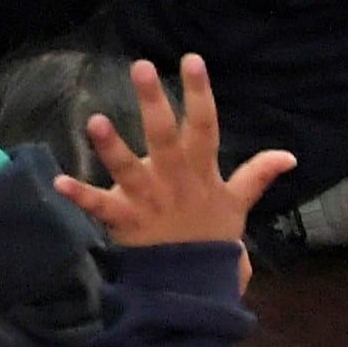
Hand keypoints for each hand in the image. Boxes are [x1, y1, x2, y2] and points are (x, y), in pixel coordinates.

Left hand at [54, 54, 295, 251]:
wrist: (193, 286)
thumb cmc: (210, 236)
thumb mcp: (238, 204)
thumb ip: (258, 175)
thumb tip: (289, 155)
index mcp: (201, 173)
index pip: (204, 126)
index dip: (199, 94)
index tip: (193, 60)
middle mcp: (174, 182)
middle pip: (164, 137)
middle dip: (153, 103)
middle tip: (141, 68)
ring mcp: (148, 201)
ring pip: (129, 170)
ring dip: (112, 147)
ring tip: (95, 121)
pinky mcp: (125, 221)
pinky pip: (100, 207)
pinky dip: (80, 195)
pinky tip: (58, 181)